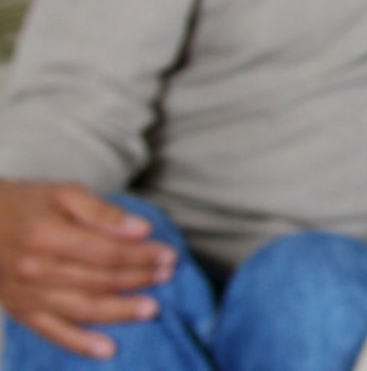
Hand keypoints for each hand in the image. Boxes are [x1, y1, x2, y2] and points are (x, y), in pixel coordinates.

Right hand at [0, 181, 175, 358]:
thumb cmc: (28, 204)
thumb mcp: (64, 193)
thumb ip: (102, 212)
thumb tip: (141, 230)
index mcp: (47, 236)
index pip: (106, 252)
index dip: (142, 256)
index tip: (168, 254)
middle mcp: (34, 270)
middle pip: (99, 280)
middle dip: (139, 279)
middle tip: (167, 274)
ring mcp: (27, 295)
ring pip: (82, 309)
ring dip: (121, 311)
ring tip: (152, 308)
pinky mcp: (21, 312)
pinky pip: (54, 333)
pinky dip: (81, 344)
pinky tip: (109, 350)